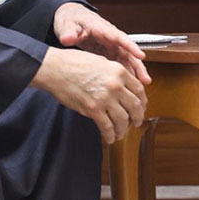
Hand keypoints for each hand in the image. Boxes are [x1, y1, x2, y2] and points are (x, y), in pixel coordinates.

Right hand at [32, 46, 147, 144]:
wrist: (55, 69)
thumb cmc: (74, 63)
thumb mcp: (101, 61)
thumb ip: (115, 74)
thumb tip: (123, 86)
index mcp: (119, 71)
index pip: (139, 90)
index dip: (143, 102)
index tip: (142, 107)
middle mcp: (115, 85)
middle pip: (135, 106)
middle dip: (138, 117)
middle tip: (136, 122)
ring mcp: (105, 98)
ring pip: (123, 120)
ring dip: (124, 129)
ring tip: (121, 133)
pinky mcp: (93, 109)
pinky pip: (107, 127)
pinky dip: (110, 135)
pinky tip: (110, 138)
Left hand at [53, 2, 150, 86]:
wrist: (70, 18)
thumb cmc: (71, 19)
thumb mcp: (68, 24)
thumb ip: (69, 32)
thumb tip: (67, 39)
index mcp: (102, 29)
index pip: (120, 37)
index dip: (131, 47)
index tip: (141, 55)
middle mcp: (110, 38)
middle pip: (128, 51)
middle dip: (138, 65)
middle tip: (146, 79)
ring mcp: (110, 46)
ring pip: (126, 60)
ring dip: (134, 72)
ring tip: (142, 87)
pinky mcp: (107, 53)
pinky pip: (119, 64)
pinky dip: (124, 74)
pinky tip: (128, 86)